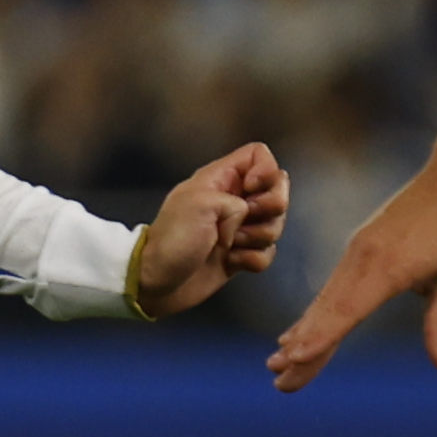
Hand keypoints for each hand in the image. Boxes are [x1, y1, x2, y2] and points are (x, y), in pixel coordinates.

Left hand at [128, 142, 289, 317]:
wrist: (158, 281)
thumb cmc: (173, 238)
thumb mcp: (200, 203)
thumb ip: (236, 200)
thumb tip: (248, 217)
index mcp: (221, 178)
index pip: (259, 155)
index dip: (265, 171)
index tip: (251, 191)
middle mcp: (234, 199)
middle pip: (278, 190)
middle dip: (270, 208)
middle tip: (245, 220)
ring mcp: (239, 228)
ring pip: (275, 224)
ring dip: (258, 237)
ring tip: (230, 245)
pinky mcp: (241, 254)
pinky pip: (267, 252)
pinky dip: (253, 259)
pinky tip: (232, 263)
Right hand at [266, 164, 436, 388]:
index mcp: (388, 268)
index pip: (347, 311)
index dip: (320, 337)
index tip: (294, 359)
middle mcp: (363, 259)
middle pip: (327, 313)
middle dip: (302, 350)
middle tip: (279, 383)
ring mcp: (357, 251)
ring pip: (324, 301)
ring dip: (301, 334)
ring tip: (277, 364)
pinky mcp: (358, 248)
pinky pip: (330, 287)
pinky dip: (314, 314)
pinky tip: (299, 332)